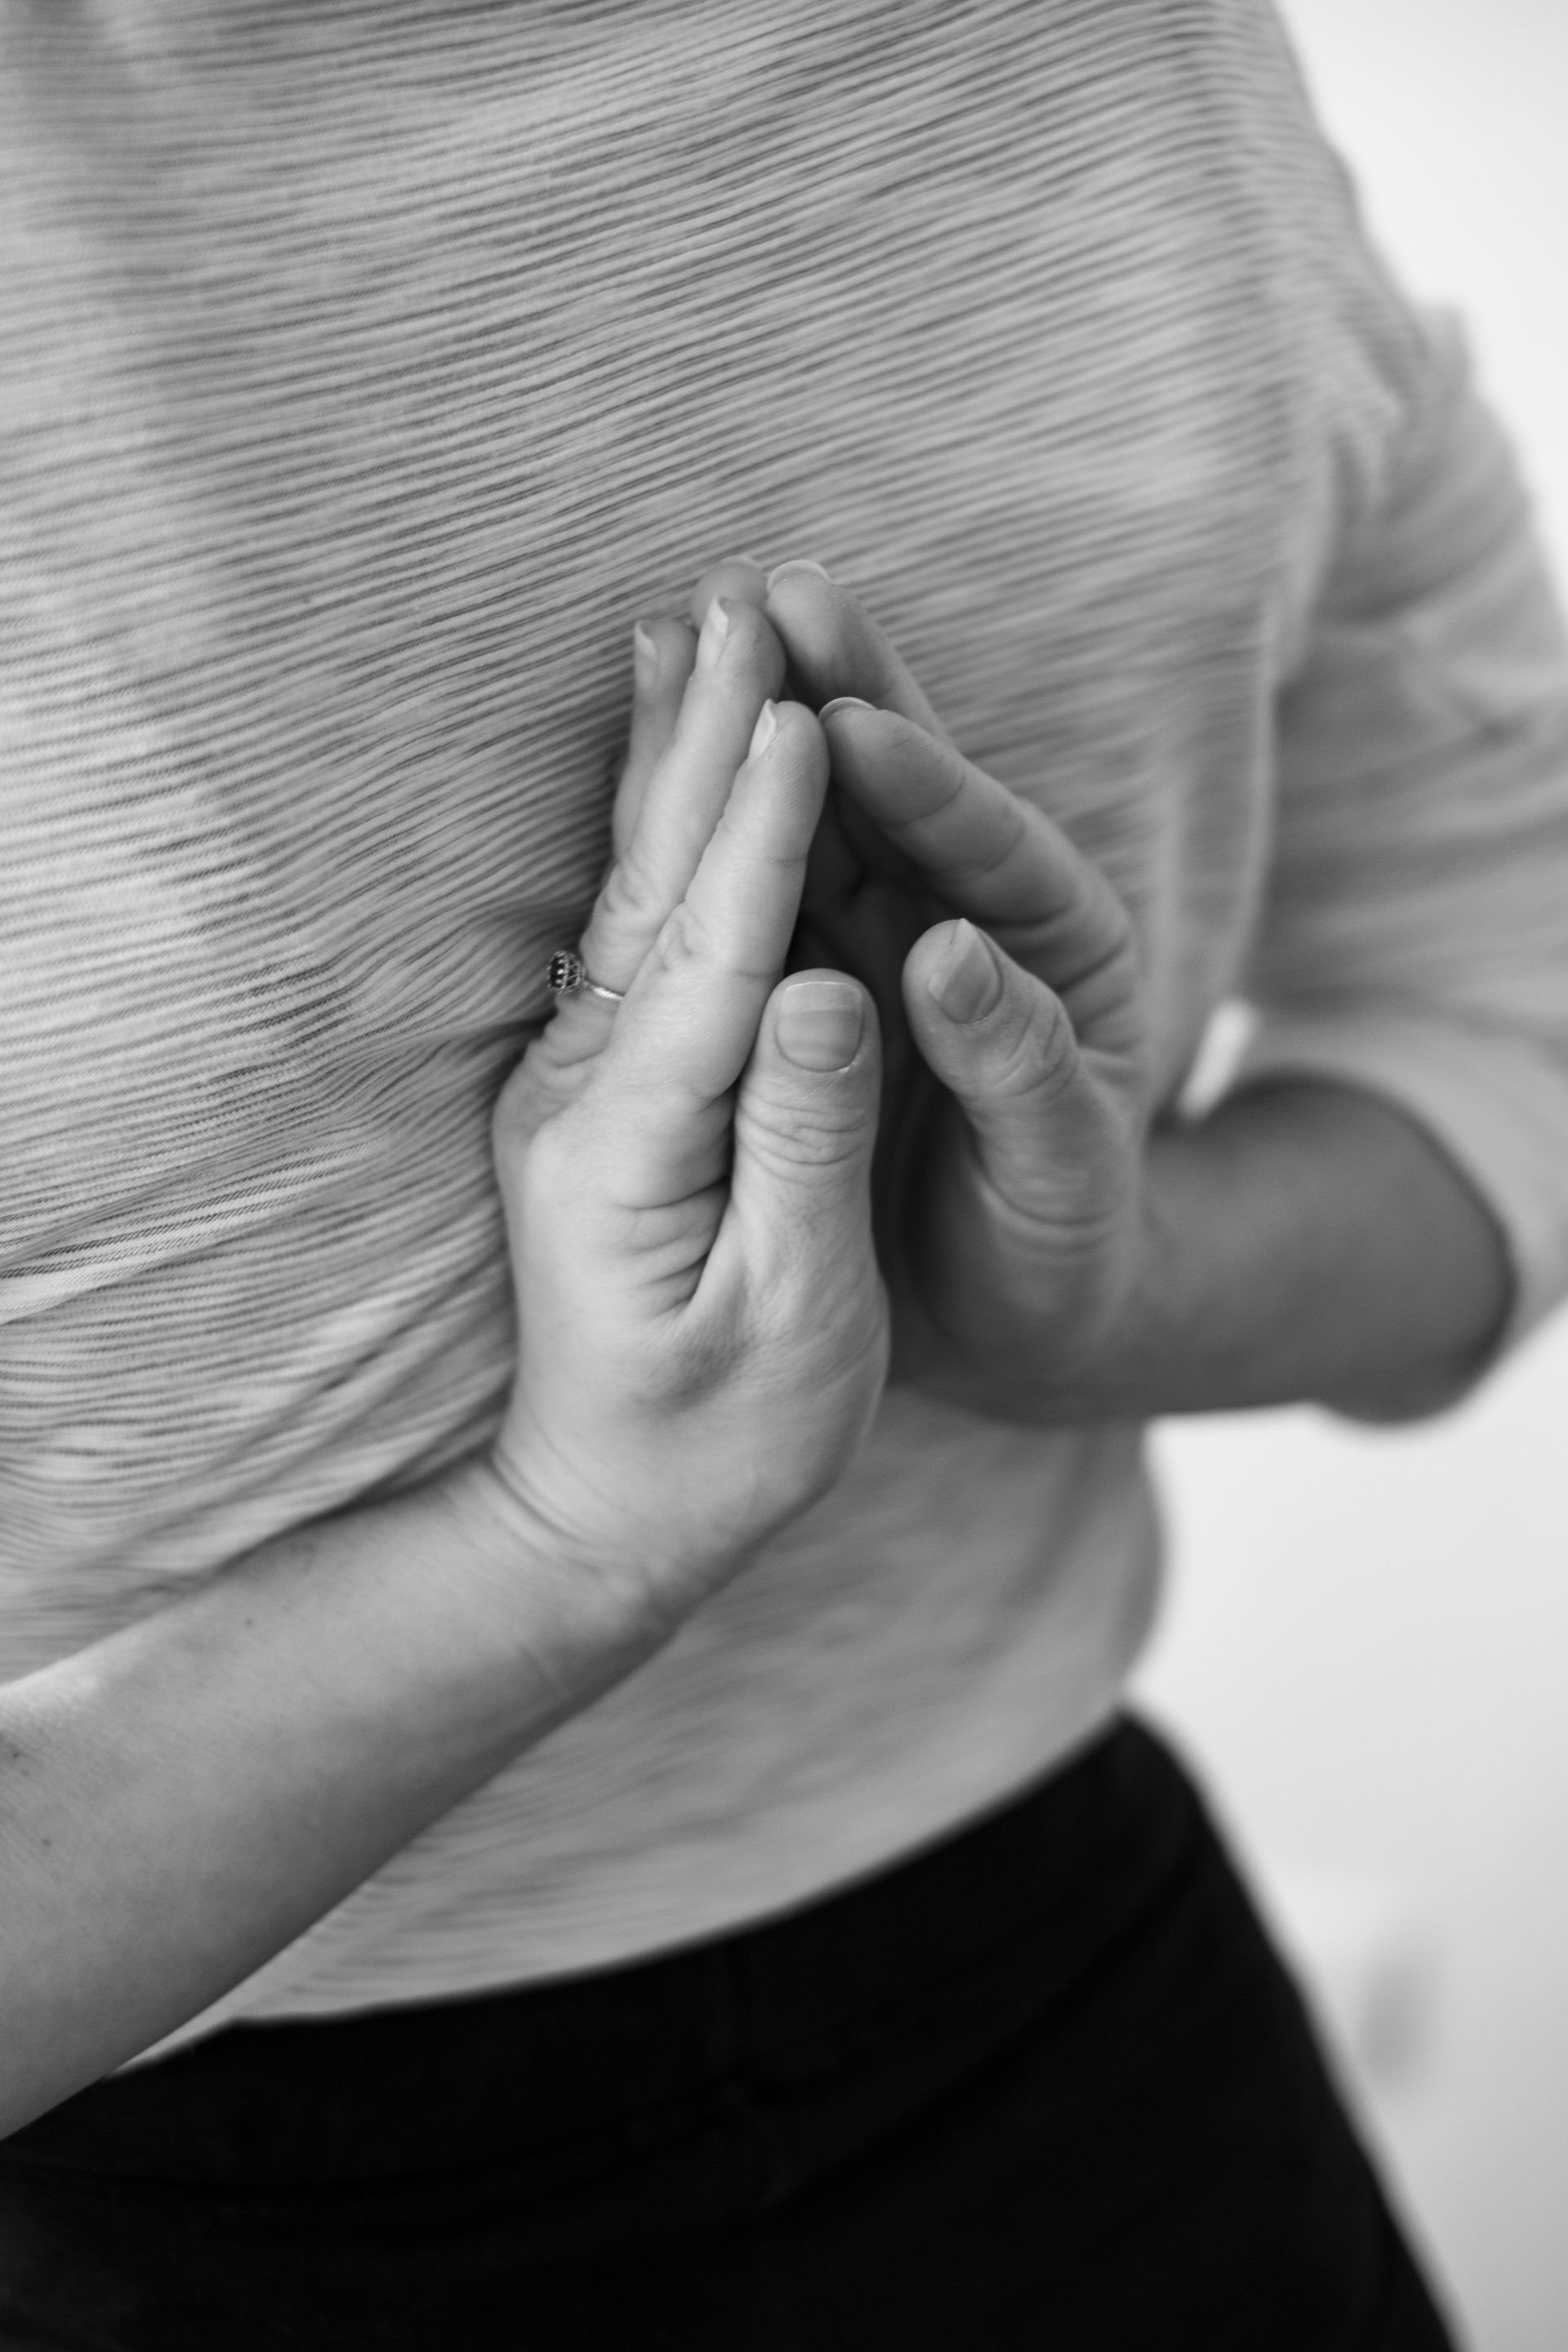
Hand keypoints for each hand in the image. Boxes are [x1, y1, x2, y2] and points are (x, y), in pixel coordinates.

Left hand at [486, 591, 888, 1636]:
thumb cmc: (720, 1443)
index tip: (802, 708)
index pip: (718, 958)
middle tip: (745, 599)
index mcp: (638, 1145)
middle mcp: (584, 1093)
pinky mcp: (589, 1087)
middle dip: (705, 740)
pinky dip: (648, 830)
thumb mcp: (792, 1321)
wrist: (598, 1513)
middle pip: (656, 888)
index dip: (763, 834)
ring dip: (664, 755)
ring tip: (687, 631)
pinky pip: (625, 928)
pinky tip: (657, 763)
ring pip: (631, 890)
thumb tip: (838, 990)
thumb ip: (805, 1145)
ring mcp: (574, 1084)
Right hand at [762, 562, 1152, 1417]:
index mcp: (1060, 950)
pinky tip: (654, 746)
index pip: (994, 846)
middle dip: (841, 681)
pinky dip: (717, 816)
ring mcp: (890, 934)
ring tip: (695, 623)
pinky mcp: (822, 974)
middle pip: (905, 787)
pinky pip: (765, 880)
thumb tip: (946, 954)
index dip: (921, 779)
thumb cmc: (1056, 1255)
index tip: (845, 718)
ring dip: (762, 720)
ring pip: (823, 813)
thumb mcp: (1061, 1174)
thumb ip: (1019, 1067)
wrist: (1014, 1319)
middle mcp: (974, 916)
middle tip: (765, 588)